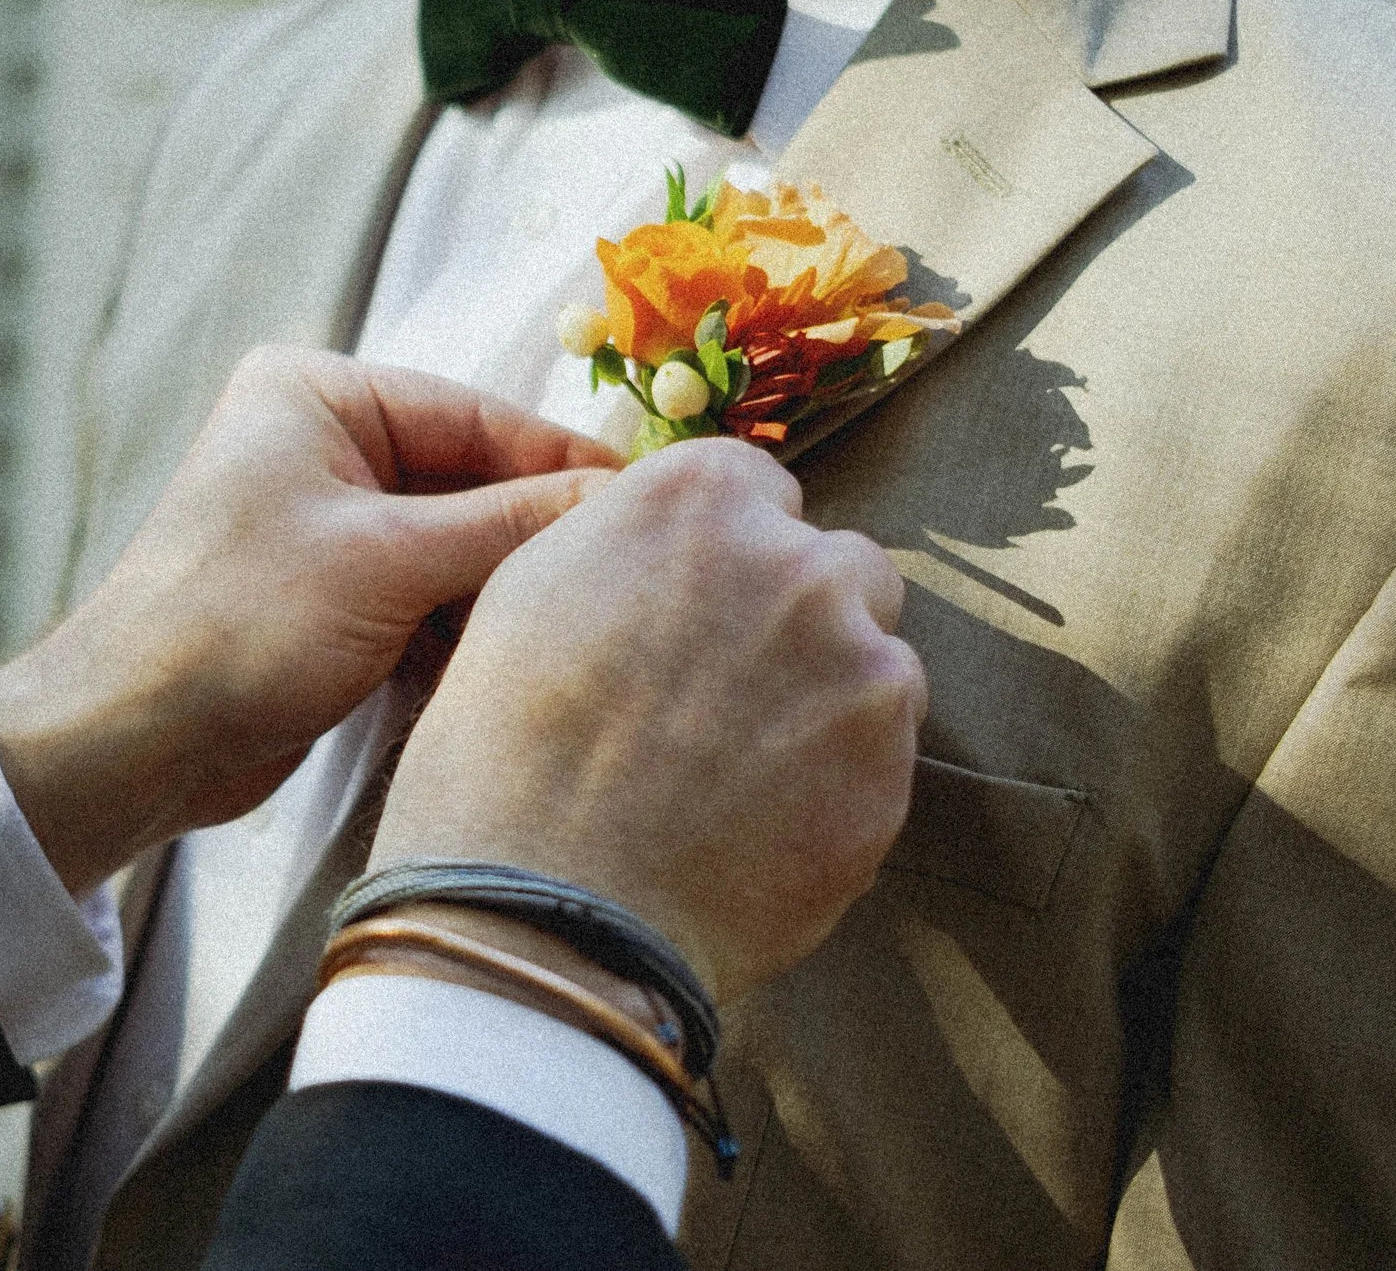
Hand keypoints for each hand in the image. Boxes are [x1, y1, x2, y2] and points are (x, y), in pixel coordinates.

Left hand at [0, 345, 617, 893]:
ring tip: (577, 629)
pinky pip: (424, 598)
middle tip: (628, 580)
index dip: (564, 465)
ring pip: (454, 548)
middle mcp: (321, 444)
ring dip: (502, 593)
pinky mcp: (328, 599)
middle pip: (471, 482)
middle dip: (534, 537)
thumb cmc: (242, 624)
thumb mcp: (392, 561)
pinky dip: (462, 630)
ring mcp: (324, 525)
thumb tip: (628, 498)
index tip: (653, 507)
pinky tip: (509, 664)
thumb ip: (515, 523)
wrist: (132, 741)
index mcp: (319, 393)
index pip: (476, 416)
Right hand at [368, 438, 923, 1004]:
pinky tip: (759, 821)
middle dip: (793, 619)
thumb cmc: (503, 753)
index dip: (721, 554)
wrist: (542, 907)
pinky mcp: (892, 760)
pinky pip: (883, 752)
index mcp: (695, 497)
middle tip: (720, 699)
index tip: (693, 608)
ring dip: (826, 698)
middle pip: (833, 567)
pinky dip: (838, 779)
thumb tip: (672, 552)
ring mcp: (857, 658)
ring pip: (872, 659)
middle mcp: (793, 557)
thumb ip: (625, 542)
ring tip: (737, 773)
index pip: (754, 488)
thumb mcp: (527, 593)